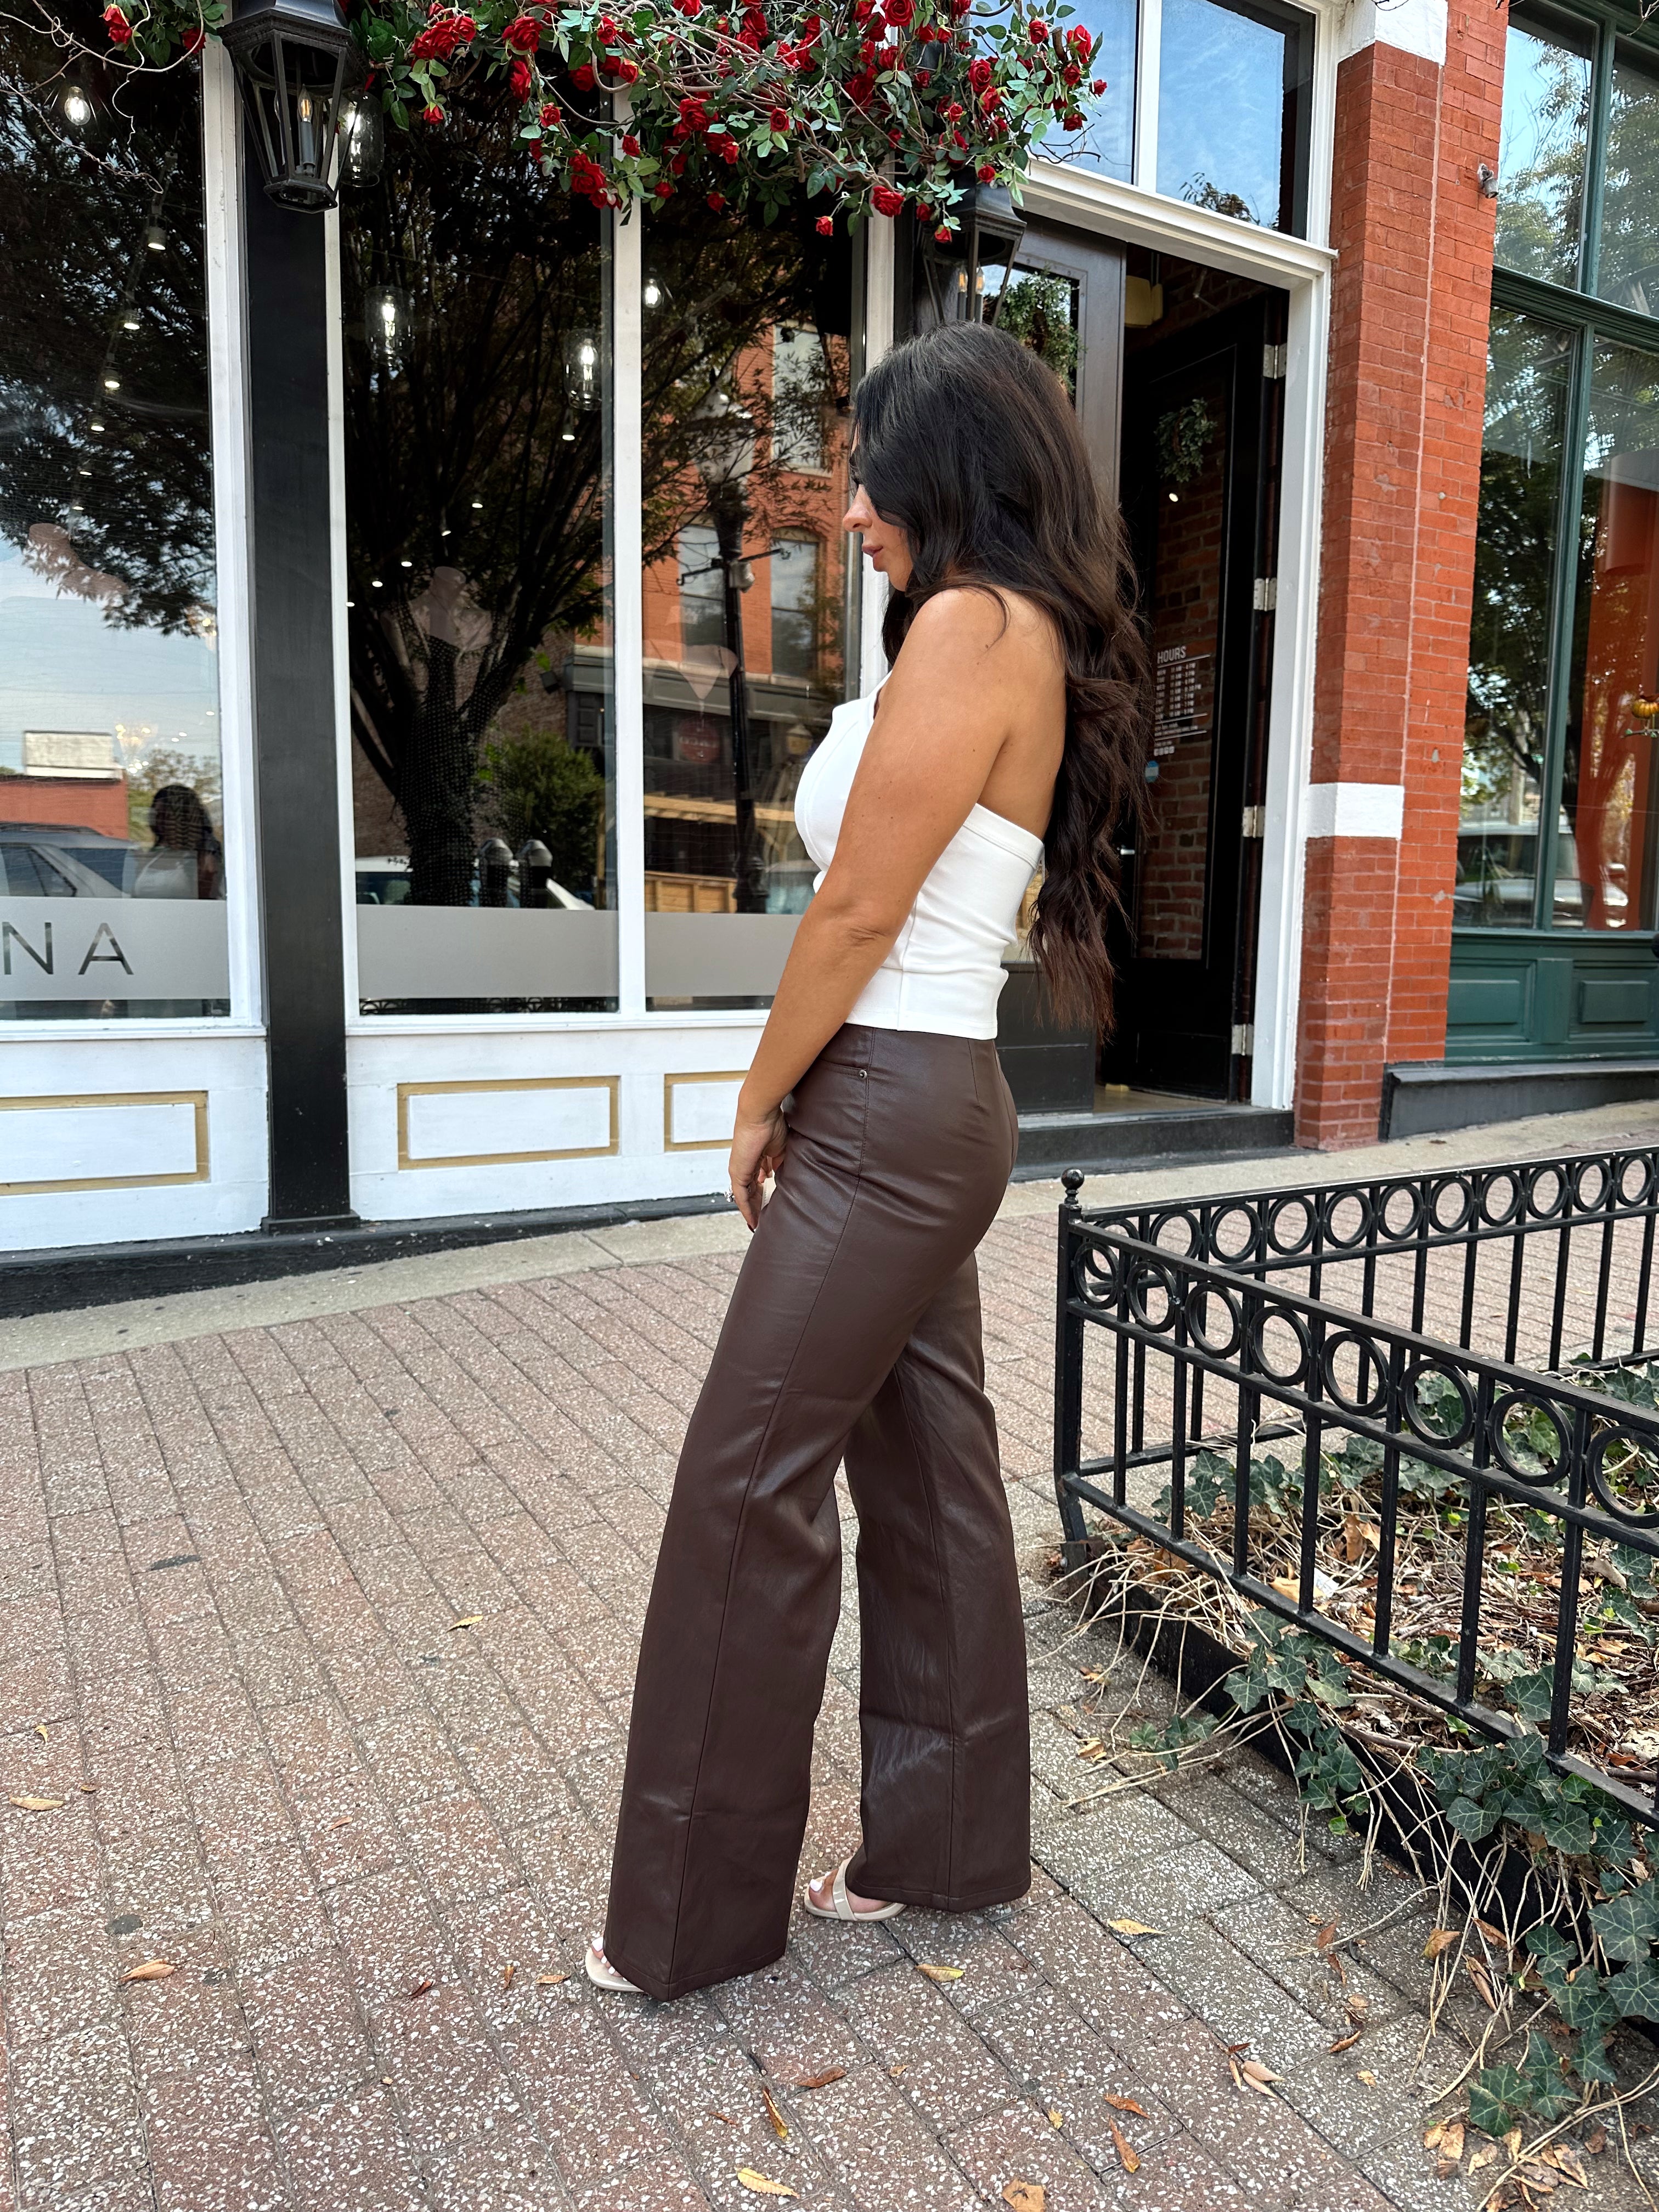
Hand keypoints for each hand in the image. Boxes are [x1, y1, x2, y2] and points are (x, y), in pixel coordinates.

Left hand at [729, 1106, 787, 1231]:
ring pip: (745, 1196)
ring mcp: (739, 1170)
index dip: (762, 1192)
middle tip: (762, 1218)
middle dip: (757, 1204)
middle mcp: (745, 1165)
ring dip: (752, 1210)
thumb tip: (778, 1174)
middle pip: (750, 1190)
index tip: (768, 1202)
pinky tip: (753, 1220)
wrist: (761, 1116)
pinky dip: (747, 1209)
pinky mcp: (738, 1173)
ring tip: (758, 1224)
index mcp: (755, 1158)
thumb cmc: (771, 1125)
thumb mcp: (779, 1149)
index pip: (756, 1180)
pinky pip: (741, 1197)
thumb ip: (777, 1163)